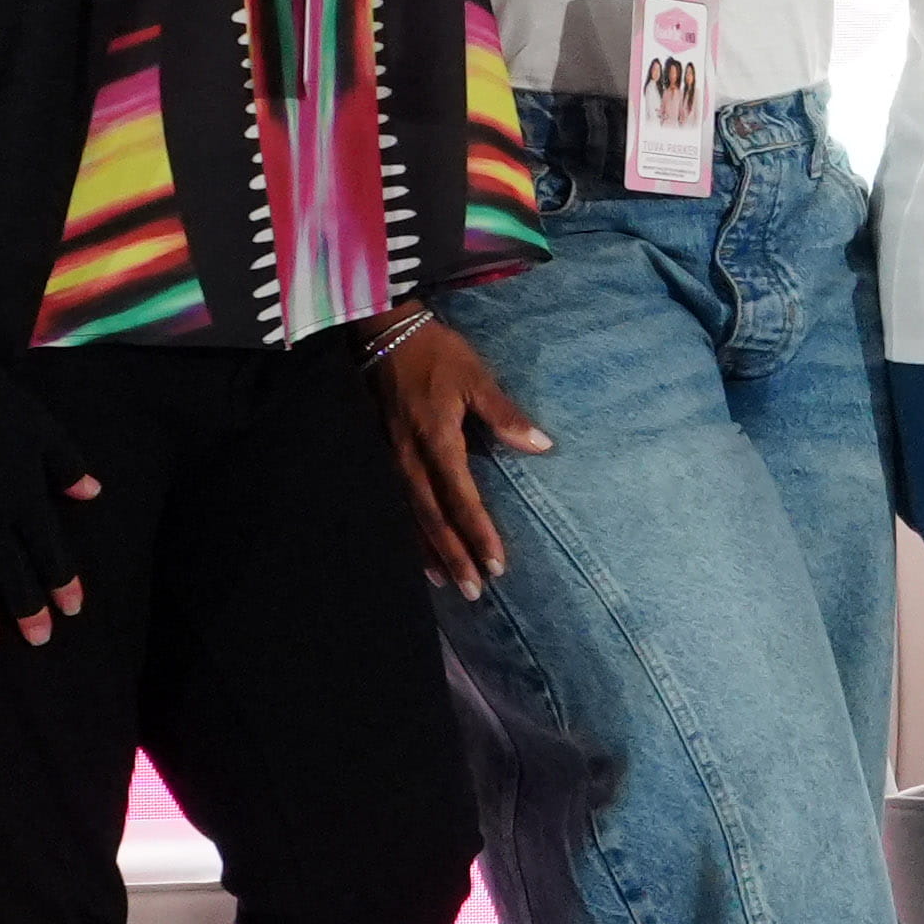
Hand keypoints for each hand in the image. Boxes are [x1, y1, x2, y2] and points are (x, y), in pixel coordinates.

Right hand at [374, 307, 549, 592]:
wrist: (383, 332)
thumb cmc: (436, 353)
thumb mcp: (476, 377)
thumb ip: (504, 414)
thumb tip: (541, 445)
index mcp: (437, 439)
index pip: (461, 498)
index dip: (478, 533)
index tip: (497, 565)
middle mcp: (410, 457)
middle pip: (433, 518)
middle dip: (455, 556)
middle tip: (475, 591)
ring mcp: (391, 459)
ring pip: (410, 517)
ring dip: (430, 552)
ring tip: (449, 583)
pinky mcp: (381, 456)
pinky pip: (396, 504)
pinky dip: (409, 533)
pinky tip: (419, 553)